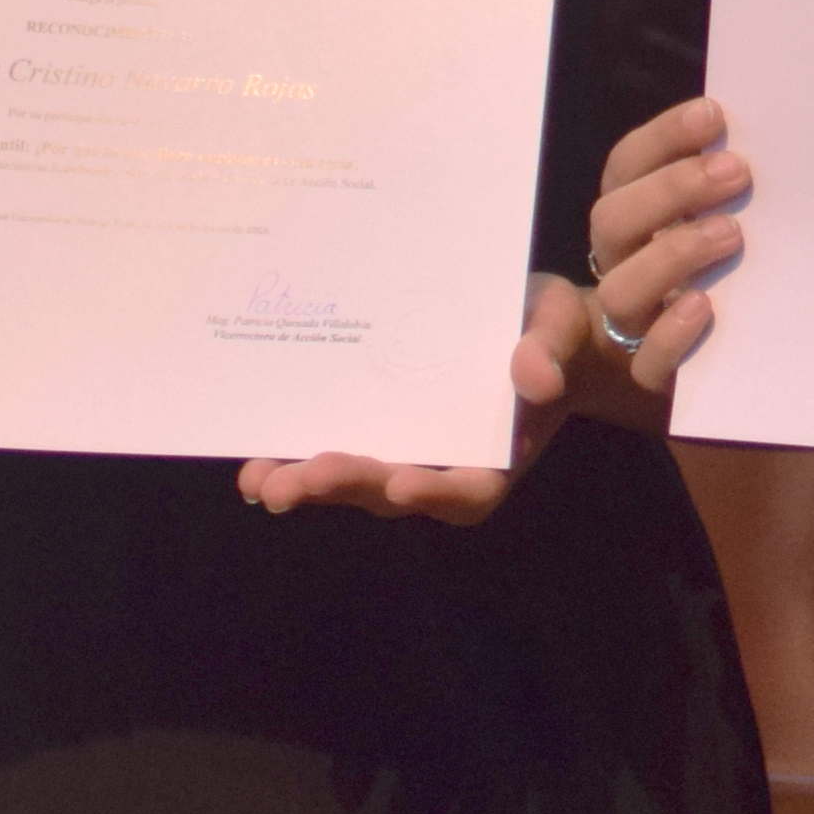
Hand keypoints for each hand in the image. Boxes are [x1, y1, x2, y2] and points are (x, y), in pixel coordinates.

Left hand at [233, 276, 594, 525]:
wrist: (530, 322)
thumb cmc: (550, 328)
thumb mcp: (558, 325)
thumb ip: (547, 350)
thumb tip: (538, 378)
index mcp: (498, 454)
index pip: (469, 489)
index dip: (435, 491)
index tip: (402, 481)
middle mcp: (446, 465)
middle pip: (396, 491)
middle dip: (347, 485)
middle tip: (300, 480)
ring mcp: (406, 452)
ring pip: (356, 482)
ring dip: (309, 485)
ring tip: (261, 483)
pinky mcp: (375, 432)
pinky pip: (335, 455)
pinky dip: (297, 462)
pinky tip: (255, 465)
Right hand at [580, 97, 747, 392]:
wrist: (724, 368)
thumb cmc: (730, 272)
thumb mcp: (727, 224)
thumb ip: (732, 182)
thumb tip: (783, 132)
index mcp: (634, 216)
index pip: (628, 166)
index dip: (662, 138)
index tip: (713, 112)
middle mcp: (622, 264)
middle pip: (613, 220)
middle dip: (671, 190)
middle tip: (738, 172)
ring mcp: (634, 321)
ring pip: (620, 289)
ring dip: (672, 254)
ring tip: (732, 234)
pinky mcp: (655, 375)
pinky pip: (647, 361)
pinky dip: (671, 333)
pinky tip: (704, 307)